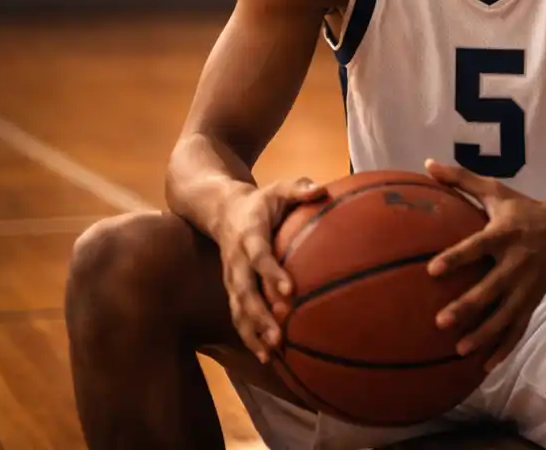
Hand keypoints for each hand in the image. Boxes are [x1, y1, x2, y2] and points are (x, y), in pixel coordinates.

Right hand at [213, 177, 328, 362]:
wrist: (223, 210)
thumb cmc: (263, 200)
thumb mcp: (279, 188)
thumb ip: (299, 188)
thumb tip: (322, 189)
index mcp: (249, 235)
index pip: (259, 256)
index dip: (271, 273)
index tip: (289, 291)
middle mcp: (236, 260)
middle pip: (243, 291)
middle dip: (258, 314)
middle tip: (278, 334)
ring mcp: (231, 277)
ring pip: (238, 309)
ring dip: (252, 332)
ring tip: (271, 353)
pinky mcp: (233, 289)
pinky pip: (238, 316)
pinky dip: (249, 337)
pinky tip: (266, 357)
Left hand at [424, 159, 545, 369]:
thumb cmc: (524, 209)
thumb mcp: (497, 191)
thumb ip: (462, 180)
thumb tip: (427, 164)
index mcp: (505, 233)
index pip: (478, 246)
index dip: (457, 257)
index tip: (432, 270)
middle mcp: (517, 261)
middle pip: (492, 287)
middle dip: (469, 305)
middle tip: (441, 321)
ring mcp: (528, 285)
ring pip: (506, 314)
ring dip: (484, 333)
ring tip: (460, 350)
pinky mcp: (534, 300)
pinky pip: (519, 327)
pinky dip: (505, 347)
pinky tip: (486, 366)